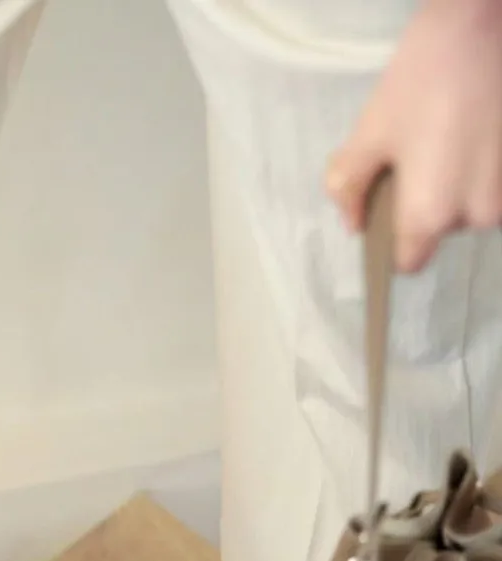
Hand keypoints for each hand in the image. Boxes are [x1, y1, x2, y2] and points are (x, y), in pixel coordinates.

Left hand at [326, 0, 501, 271]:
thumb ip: (349, 187)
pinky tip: (472, 131)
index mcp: (431, 214)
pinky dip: (482, 166)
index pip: (410, 262)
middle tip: (417, 155)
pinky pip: (494, 182)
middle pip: (443, 228)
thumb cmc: (424, 77)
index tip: (388, 216)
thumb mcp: (370, 132)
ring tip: (446, 137)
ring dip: (458, 182)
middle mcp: (476, 214)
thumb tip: (352, 223)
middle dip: (428, 202)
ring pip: (472, 205)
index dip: (394, 244)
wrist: (487, 22)